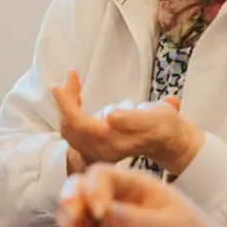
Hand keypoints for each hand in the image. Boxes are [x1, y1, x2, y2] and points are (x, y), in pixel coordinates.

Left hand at [52, 71, 203, 171]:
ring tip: (73, 83)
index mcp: (113, 142)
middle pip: (70, 126)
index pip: (81, 126)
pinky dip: (70, 110)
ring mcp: (97, 150)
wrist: (168, 139)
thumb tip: (110, 117)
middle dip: (65, 100)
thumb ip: (133, 119)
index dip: (67, 107)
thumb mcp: (157, 117)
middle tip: (71, 77)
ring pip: (69, 127)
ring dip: (67, 104)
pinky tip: (76, 96)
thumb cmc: (163, 124)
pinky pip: (73, 128)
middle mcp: (101, 149)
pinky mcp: (95, 145)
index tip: (58, 87)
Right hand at [57, 164, 226, 226]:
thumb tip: (104, 211)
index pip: (100, 176)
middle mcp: (115, 205)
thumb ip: (139, 220)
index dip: (92, 189)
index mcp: (134, 188)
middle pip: (79, 195)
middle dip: (71, 203)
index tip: (99, 211)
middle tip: (73, 219)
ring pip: (75, 222)